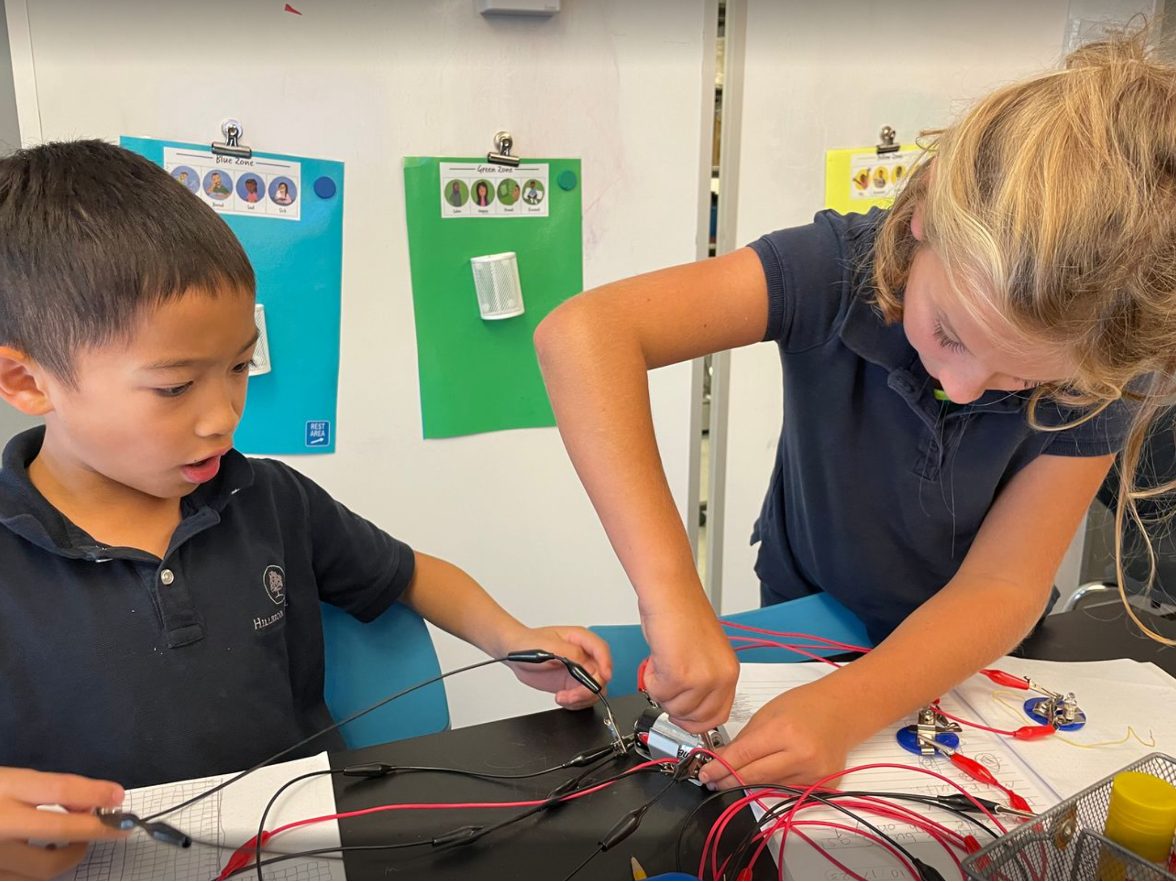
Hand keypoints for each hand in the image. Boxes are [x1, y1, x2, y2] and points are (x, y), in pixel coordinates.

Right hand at [0, 768, 125, 881]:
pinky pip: (25, 881)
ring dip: (69, 855)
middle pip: (58, 833)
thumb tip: (90, 803)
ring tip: (74, 843)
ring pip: (45, 868)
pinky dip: (42, 872)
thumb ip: (46, 790)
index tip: (120, 797)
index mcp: (3, 789)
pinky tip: (43, 856)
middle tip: (113, 829)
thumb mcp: (8, 780)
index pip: (59, 789)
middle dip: (94, 832)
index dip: (95, 792)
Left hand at [504, 626, 613, 709]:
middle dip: (589, 688)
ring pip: (595, 689)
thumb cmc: (528, 643)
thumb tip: (584, 665)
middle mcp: (583, 655)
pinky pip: (584, 698)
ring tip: (563, 698)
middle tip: (571, 695)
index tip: (604, 676)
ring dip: (581, 698)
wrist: (515, 655)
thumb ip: (569, 654)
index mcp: (580, 639)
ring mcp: (579, 671)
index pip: (601, 649)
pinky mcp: (572, 684)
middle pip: (601, 674)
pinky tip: (562, 699)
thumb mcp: (548, 646)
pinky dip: (576, 703)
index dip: (606, 663)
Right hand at [640, 594, 738, 732]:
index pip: (717, 715)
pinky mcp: (679, 675)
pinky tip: (656, 658)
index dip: (695, 721)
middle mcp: (720, 677)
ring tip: (663, 663)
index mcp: (729, 672)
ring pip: (673, 708)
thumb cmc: (682, 612)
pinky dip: (650, 679)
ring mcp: (701, 678)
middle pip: (694, 718)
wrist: (670, 592)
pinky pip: (657, 694)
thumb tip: (691, 706)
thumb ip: (704, 682)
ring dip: (661, 690)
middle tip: (667, 684)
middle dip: (674, 707)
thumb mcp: (705, 654)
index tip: (683, 717)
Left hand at [697, 679, 852, 788]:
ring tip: (734, 776)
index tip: (705, 773)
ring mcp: (814, 774)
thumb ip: (745, 738)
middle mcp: (801, 756)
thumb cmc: (804, 706)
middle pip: (754, 777)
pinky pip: (788, 790)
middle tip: (712, 780)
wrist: (842, 711)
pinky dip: (773, 784)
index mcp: (784, 731)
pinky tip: (766, 775)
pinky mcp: (824, 786)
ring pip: (769, 787)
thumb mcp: (768, 713)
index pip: (743, 756)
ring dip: (749, 783)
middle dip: (728, 780)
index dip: (720, 767)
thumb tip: (722, 760)